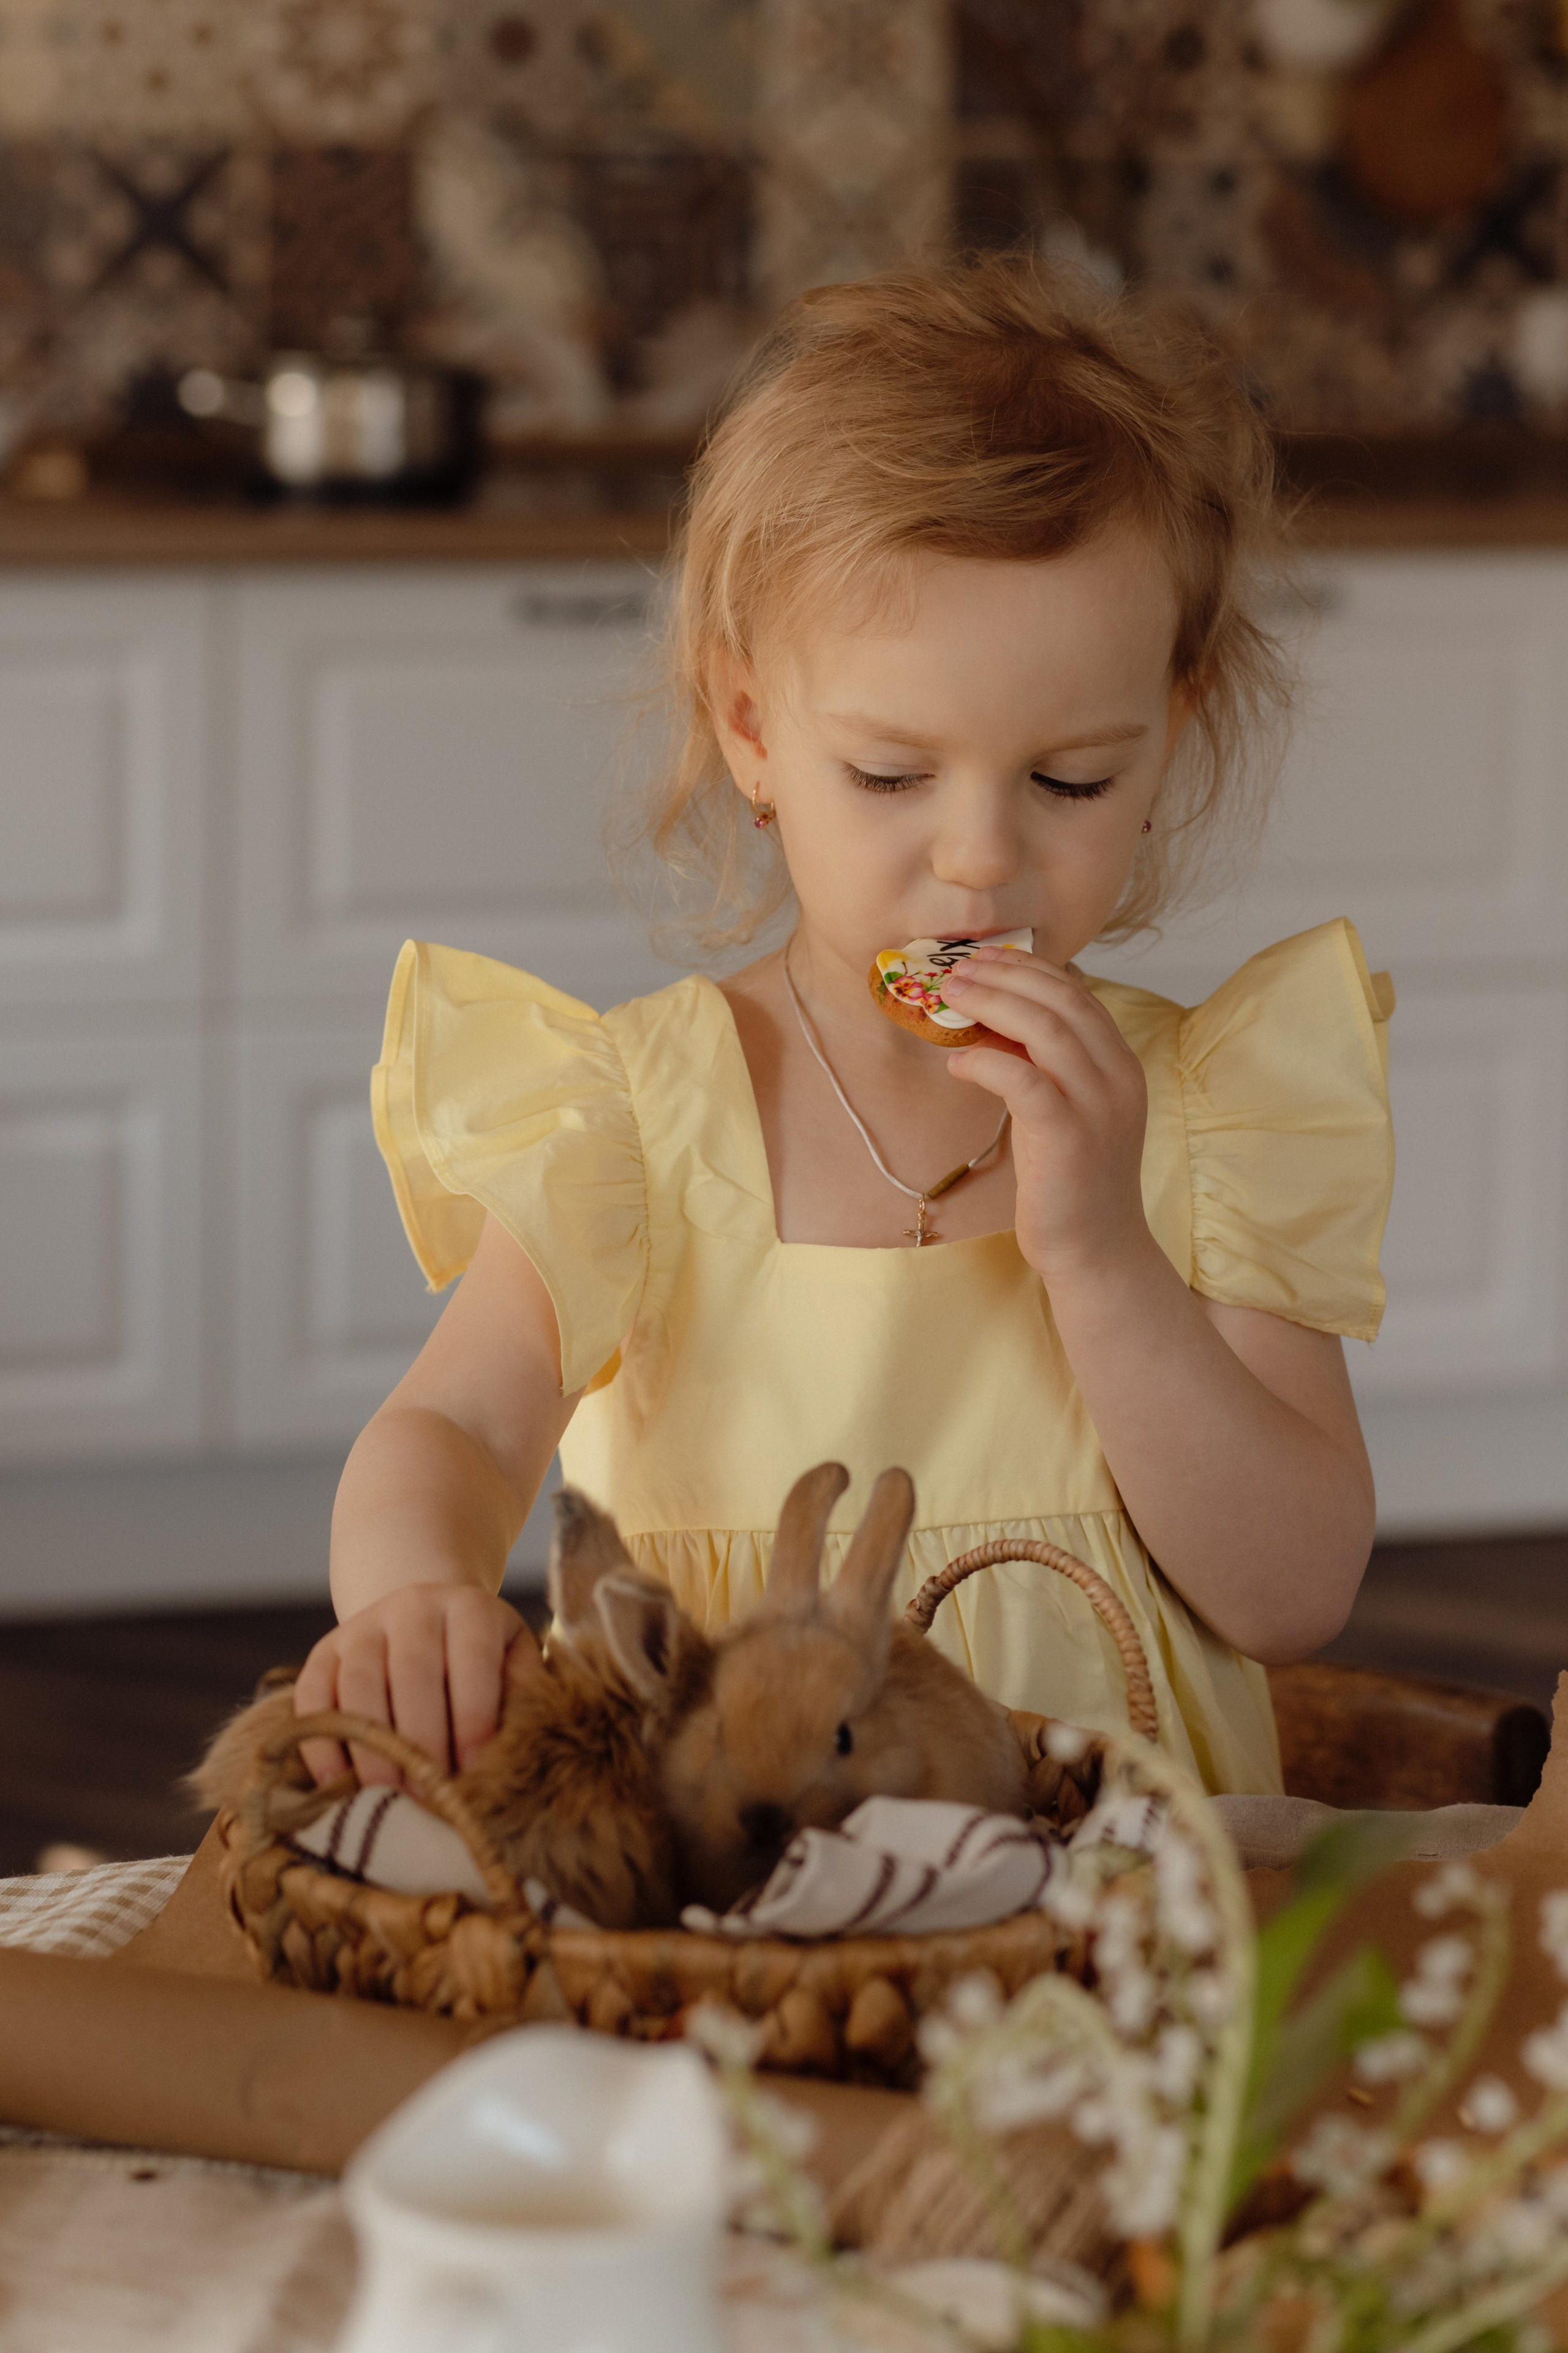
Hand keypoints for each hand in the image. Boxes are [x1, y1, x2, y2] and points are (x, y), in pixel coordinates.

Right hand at [292, 1582, 524, 1786]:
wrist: (424, 1618)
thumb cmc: (480, 1659)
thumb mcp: (512, 1662)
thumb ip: (521, 1696)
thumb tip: (519, 1749)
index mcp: (470, 1607)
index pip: (472, 1661)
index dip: (472, 1718)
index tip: (473, 1770)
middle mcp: (413, 1607)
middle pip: (412, 1673)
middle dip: (421, 1742)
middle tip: (430, 1797)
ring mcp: (363, 1627)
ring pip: (359, 1685)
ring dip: (372, 1748)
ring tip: (388, 1797)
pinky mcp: (324, 1651)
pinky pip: (313, 1697)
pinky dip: (322, 1742)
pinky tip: (339, 1785)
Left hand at [941, 948, 1150, 1282]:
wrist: (1096, 1249)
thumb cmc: (1071, 1179)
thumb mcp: (1065, 1108)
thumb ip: (1045, 1066)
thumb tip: (994, 1021)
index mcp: (1120, 1064)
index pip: (1077, 995)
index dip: (1028, 969)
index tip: (986, 958)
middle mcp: (1117, 1077)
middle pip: (1061, 1000)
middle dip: (1005, 975)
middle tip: (958, 969)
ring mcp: (1096, 1105)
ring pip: (1045, 1028)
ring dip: (991, 1004)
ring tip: (950, 997)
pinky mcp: (1067, 1136)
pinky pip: (1022, 1079)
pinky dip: (986, 1061)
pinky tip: (957, 1062)